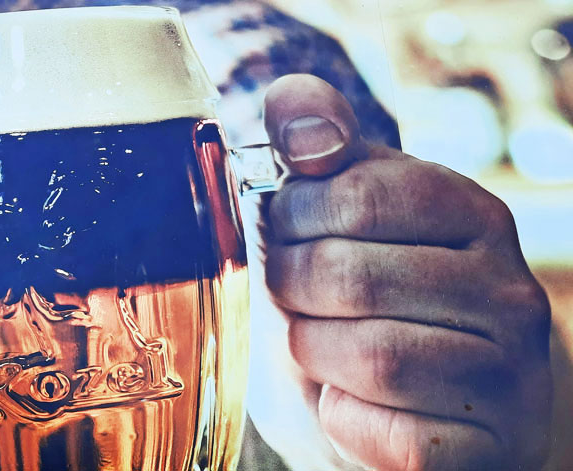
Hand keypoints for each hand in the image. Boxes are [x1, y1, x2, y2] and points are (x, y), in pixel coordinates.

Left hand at [259, 75, 551, 469]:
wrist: (423, 401)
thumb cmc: (367, 297)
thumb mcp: (342, 211)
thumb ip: (315, 145)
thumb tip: (295, 114)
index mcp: (471, 216)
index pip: (358, 196)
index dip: (292, 219)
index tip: (283, 234)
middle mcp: (508, 291)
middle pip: (349, 276)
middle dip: (292, 293)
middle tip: (294, 299)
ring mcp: (509, 376)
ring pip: (368, 356)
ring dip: (315, 356)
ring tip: (320, 349)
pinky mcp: (487, 448)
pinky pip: (384, 432)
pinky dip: (343, 420)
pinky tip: (350, 403)